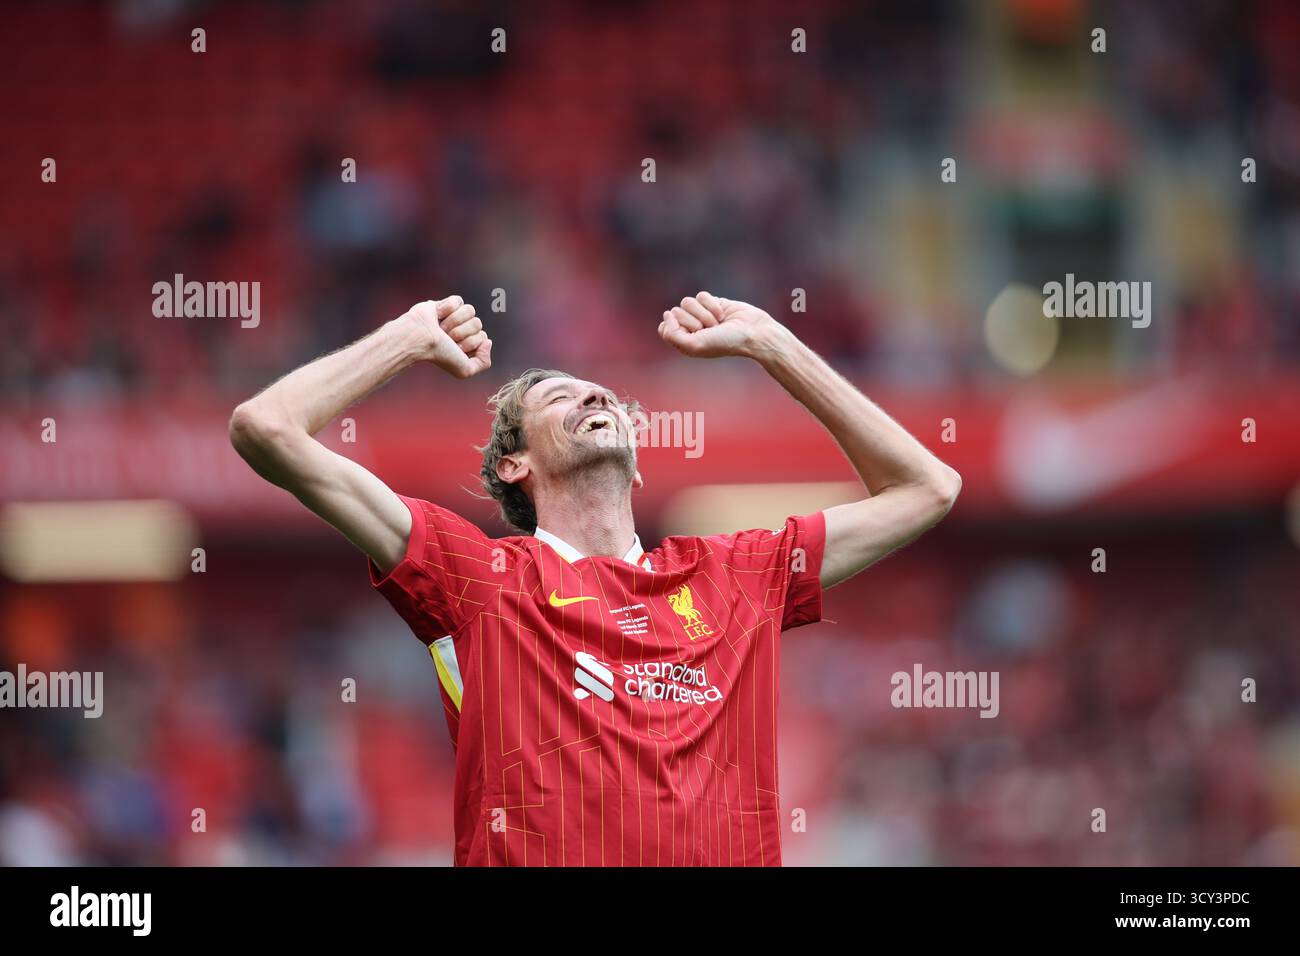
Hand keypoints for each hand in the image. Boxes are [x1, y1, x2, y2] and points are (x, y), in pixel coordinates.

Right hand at [405, 296, 492, 378]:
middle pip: (477, 323)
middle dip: (462, 332)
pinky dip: (448, 308)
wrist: (420, 339)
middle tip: (447, 338)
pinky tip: (438, 316)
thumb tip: (488, 341)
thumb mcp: (465, 370)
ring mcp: (454, 317)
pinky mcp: (445, 304)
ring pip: (470, 310)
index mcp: (467, 344)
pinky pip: (458, 300)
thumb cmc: (440, 355)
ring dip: (455, 321)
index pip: (483, 337)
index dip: (471, 343)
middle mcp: (462, 330)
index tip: (455, 348)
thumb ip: (484, 362)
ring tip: (441, 328)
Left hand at [658, 292, 783, 359]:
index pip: (664, 328)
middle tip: (710, 330)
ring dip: (704, 313)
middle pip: (676, 312)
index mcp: (683, 341)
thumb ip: (672, 334)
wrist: (751, 332)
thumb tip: (666, 315)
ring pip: (687, 302)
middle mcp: (690, 327)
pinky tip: (722, 314)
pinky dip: (712, 304)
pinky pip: (701, 295)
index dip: (675, 327)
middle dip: (695, 321)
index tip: (692, 333)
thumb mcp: (694, 345)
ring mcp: (700, 314)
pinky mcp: (711, 302)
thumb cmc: (724, 342)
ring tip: (717, 323)